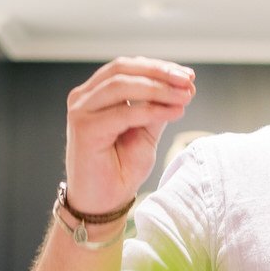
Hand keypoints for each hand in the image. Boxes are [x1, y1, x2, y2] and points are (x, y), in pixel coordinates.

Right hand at [64, 57, 195, 216]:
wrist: (103, 203)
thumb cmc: (120, 169)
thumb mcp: (145, 133)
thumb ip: (157, 109)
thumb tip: (182, 88)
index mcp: (96, 93)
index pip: (128, 67)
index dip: (159, 67)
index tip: (188, 76)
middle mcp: (84, 98)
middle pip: (123, 69)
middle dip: (160, 72)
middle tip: (188, 81)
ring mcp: (81, 111)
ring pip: (122, 86)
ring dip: (158, 89)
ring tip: (184, 97)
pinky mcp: (84, 129)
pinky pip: (124, 113)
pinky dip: (152, 110)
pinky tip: (174, 113)